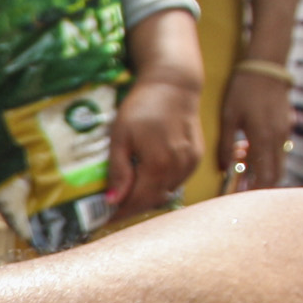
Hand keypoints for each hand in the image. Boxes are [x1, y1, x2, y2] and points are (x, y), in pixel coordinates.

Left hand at [107, 67, 203, 217]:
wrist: (173, 85)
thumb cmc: (142, 106)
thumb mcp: (120, 136)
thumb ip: (118, 170)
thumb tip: (112, 201)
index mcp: (158, 164)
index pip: (137, 201)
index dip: (120, 213)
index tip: (105, 218)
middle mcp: (178, 168)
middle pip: (153, 201)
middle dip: (133, 207)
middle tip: (114, 209)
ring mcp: (190, 163)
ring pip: (166, 193)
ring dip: (147, 197)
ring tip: (129, 194)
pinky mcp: (197, 158)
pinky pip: (177, 181)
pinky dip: (162, 185)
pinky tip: (148, 179)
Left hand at [220, 65, 293, 193]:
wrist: (266, 67)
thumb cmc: (243, 90)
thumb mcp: (228, 117)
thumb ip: (226, 146)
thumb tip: (224, 169)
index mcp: (263, 139)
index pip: (265, 177)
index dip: (254, 191)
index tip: (240, 196)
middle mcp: (278, 139)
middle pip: (275, 175)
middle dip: (259, 185)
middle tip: (240, 187)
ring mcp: (285, 133)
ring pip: (278, 163)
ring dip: (261, 169)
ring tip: (241, 165)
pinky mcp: (286, 125)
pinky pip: (278, 150)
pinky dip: (265, 156)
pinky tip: (248, 148)